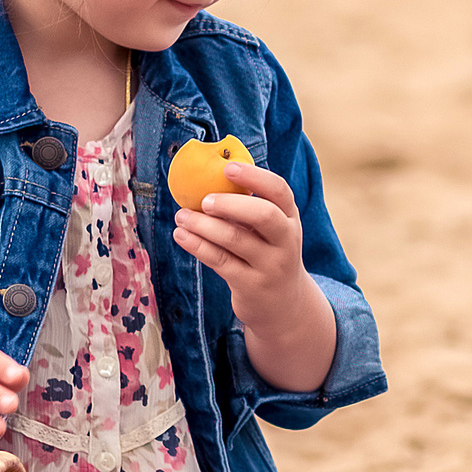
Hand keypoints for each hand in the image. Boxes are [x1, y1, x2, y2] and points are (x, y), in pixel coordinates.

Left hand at [173, 158, 325, 335]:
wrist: (283, 304)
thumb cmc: (268, 254)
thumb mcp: (271, 231)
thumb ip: (250, 208)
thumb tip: (208, 180)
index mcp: (290, 218)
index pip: (279, 190)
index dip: (254, 177)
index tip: (227, 167)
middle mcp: (286, 240)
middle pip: (264, 215)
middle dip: (230, 204)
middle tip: (204, 201)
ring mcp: (271, 265)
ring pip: (235, 239)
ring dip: (203, 225)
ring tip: (182, 216)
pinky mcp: (251, 285)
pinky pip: (220, 261)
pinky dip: (198, 246)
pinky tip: (182, 236)